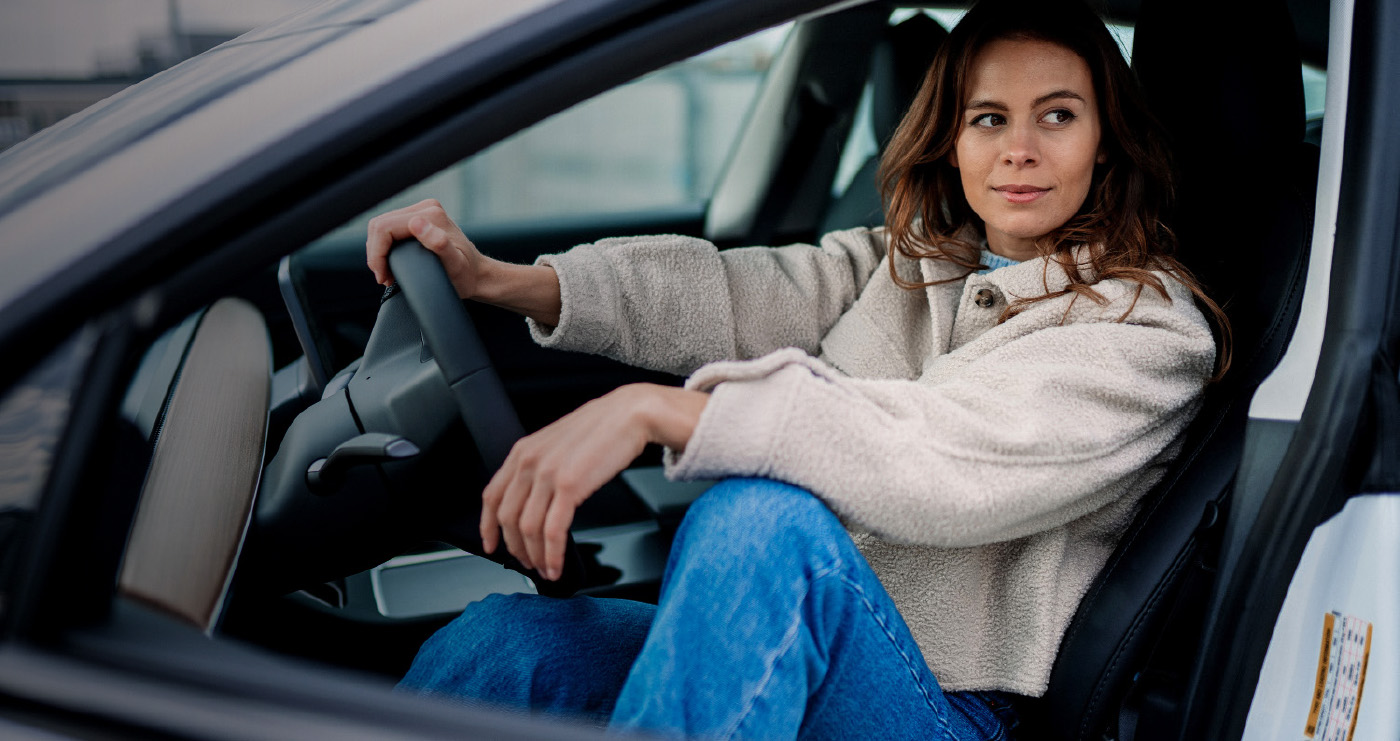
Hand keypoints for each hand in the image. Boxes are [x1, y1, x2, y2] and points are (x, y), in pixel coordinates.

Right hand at [366, 199, 484, 298]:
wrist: (478, 274)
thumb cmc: (467, 275)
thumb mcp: (455, 265)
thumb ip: (438, 244)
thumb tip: (416, 223)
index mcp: (431, 215)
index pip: (384, 227)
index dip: (377, 253)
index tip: (383, 276)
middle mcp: (426, 208)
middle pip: (380, 225)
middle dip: (376, 253)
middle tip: (384, 277)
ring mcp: (422, 211)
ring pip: (382, 226)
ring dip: (378, 251)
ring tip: (387, 273)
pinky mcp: (420, 218)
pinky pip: (390, 229)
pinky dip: (385, 247)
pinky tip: (392, 263)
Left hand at [481, 384, 708, 580]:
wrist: (629, 414)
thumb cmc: (601, 429)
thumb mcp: (557, 444)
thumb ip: (540, 467)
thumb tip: (535, 500)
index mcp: (522, 452)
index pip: (492, 496)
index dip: (488, 526)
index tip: (491, 544)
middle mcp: (529, 462)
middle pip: (508, 518)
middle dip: (515, 548)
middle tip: (527, 564)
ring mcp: (547, 474)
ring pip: (528, 529)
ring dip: (535, 556)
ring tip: (545, 569)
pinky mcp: (569, 486)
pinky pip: (553, 531)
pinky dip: (552, 554)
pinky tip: (557, 565)